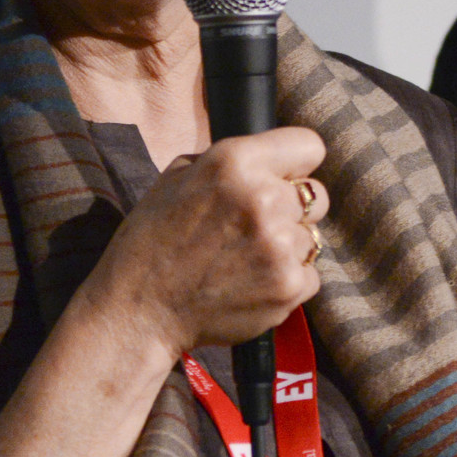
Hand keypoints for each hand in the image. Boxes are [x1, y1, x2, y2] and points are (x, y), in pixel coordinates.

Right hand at [79, 125, 328, 358]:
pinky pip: (310, 275)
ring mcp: (280, 245)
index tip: (284, 177)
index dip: (296, 163)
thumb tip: (269, 159)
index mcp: (235, 162)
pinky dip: (287, 281)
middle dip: (293, 209)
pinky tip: (251, 284)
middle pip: (318, 195)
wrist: (138, 310)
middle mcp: (264, 198)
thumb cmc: (153, 240)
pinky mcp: (288, 285)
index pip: (309, 145)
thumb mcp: (177, 178)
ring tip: (244, 261)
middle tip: (256, 227)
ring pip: (311, 238)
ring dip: (287, 248)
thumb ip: (229, 162)